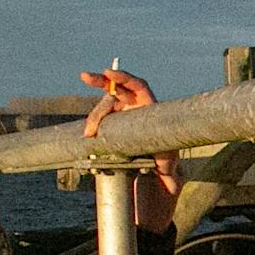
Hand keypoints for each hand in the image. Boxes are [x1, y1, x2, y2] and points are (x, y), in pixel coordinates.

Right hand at [80, 65, 181, 205]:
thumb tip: (168, 180)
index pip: (137, 85)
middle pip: (116, 89)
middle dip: (100, 83)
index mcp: (150, 105)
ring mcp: (123, 111)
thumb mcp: (169, 161)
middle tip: (85, 78)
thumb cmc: (167, 158)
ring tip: (89, 133)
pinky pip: (101, 117)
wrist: (157, 165)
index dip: (124, 77)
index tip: (109, 74)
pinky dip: (93, 122)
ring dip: (95, 115)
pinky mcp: (113, 120)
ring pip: (105, 105)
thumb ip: (168, 167)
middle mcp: (135, 104)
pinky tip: (88, 133)